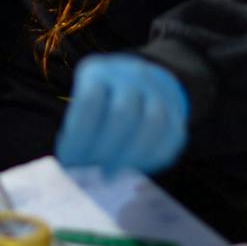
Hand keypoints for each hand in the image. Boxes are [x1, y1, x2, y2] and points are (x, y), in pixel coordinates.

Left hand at [55, 55, 190, 176]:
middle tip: (93, 171)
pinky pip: (171, 137)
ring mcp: (158, 91)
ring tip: (111, 174)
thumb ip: (77, 130)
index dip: (79, 136)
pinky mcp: (176, 113)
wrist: (140, 82)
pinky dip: (151, 159)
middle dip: (105, 149)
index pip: (90, 101)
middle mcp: (132, 75)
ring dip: (130, 155)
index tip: (70, 161)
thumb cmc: (100, 103)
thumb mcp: (82, 104)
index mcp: (100, 72)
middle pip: (123, 113)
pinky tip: (132, 169)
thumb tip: (71, 166)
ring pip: (153, 123)